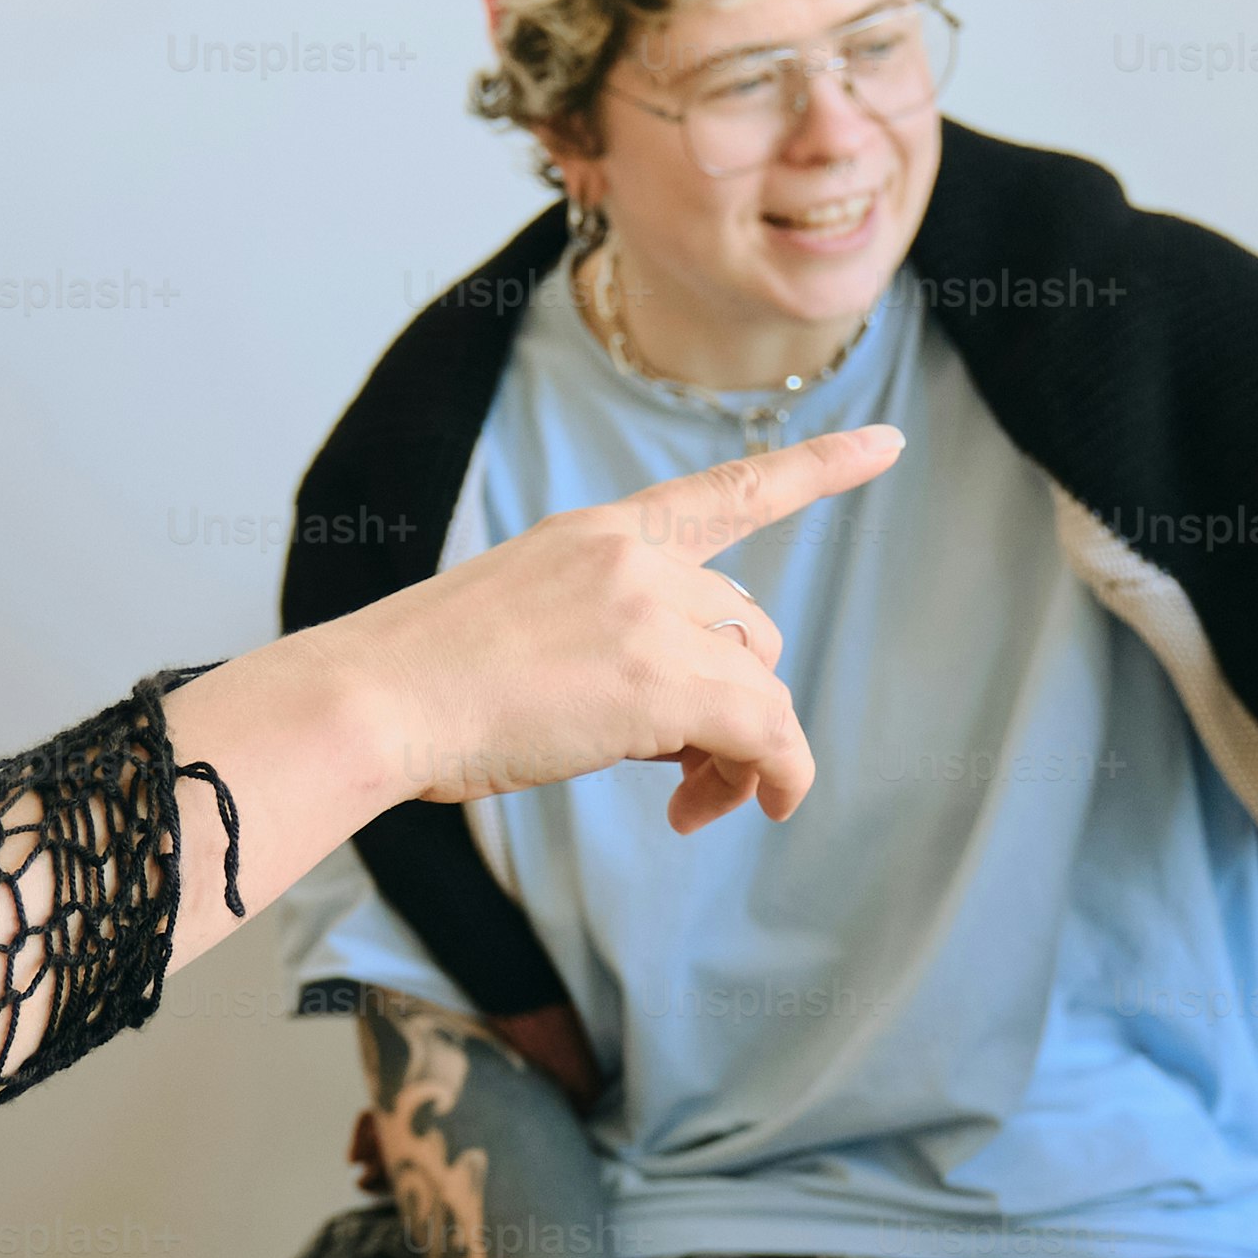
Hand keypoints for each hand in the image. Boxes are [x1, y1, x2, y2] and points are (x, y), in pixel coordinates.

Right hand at [321, 425, 899, 829]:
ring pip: (759, 686)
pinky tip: (745, 811)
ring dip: (742, 752)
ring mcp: (651, 613)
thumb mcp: (522, 634)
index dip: (816, 471)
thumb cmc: (419, 689)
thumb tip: (684, 731)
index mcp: (598, 535)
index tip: (887, 446)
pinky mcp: (662, 680)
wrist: (371, 701)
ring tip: (687, 805)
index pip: (727, 492)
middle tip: (687, 782)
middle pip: (748, 632)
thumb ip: (609, 647)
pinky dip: (777, 778)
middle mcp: (636, 558)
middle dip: (736, 707)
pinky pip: (767, 735)